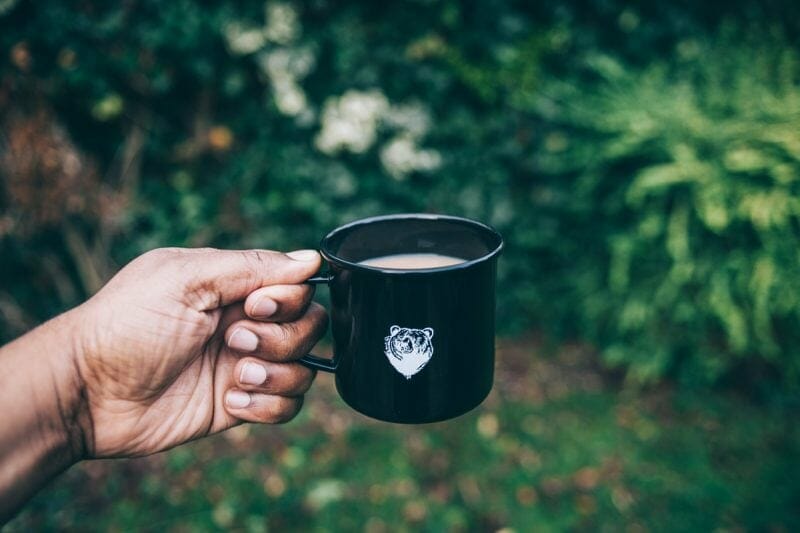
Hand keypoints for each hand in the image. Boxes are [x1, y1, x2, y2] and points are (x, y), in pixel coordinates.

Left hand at [73, 247, 325, 456]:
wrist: (87, 392)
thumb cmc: (127, 325)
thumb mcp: (186, 279)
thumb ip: (252, 266)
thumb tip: (311, 259)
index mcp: (232, 286)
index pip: (298, 287)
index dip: (288, 300)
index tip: (252, 307)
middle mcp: (244, 323)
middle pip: (309, 328)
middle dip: (281, 339)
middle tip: (233, 342)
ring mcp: (243, 366)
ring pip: (304, 370)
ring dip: (277, 375)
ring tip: (235, 378)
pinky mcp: (238, 405)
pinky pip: (287, 407)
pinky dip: (268, 407)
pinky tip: (230, 402)